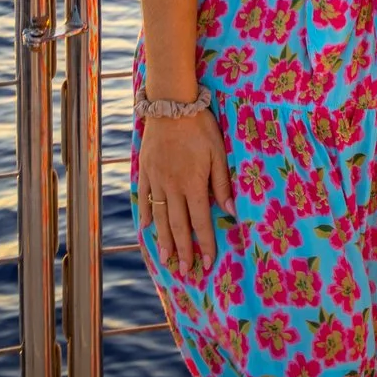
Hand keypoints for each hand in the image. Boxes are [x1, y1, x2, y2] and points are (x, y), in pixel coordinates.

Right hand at [137, 107, 231, 275]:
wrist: (170, 105)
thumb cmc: (200, 126)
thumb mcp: (218, 152)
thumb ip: (222, 184)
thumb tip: (230, 211)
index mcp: (193, 184)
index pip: (200, 222)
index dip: (205, 244)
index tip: (208, 264)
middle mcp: (173, 187)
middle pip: (178, 226)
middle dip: (183, 251)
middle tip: (186, 271)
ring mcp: (157, 180)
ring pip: (160, 218)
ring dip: (164, 241)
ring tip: (166, 260)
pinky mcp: (146, 171)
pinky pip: (146, 198)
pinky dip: (147, 215)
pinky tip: (147, 229)